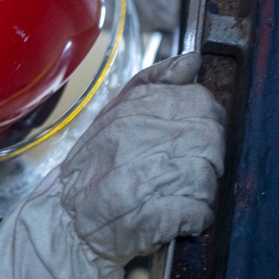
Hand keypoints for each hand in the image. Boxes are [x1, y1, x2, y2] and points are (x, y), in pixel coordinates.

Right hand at [59, 52, 225, 262]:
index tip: (193, 134)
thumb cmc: (93, 166)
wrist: (66, 218)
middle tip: (188, 167)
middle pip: (211, 137)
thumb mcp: (114, 113)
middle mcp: (143, 137)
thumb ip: (154, 83)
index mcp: (135, 110)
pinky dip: (196, 217)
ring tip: (178, 191)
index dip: (205, 119)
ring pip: (209, 174)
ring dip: (202, 188)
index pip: (199, 101)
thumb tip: (192, 60)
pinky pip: (201, 211)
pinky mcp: (155, 216)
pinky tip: (179, 214)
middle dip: (208, 155)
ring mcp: (150, 177)